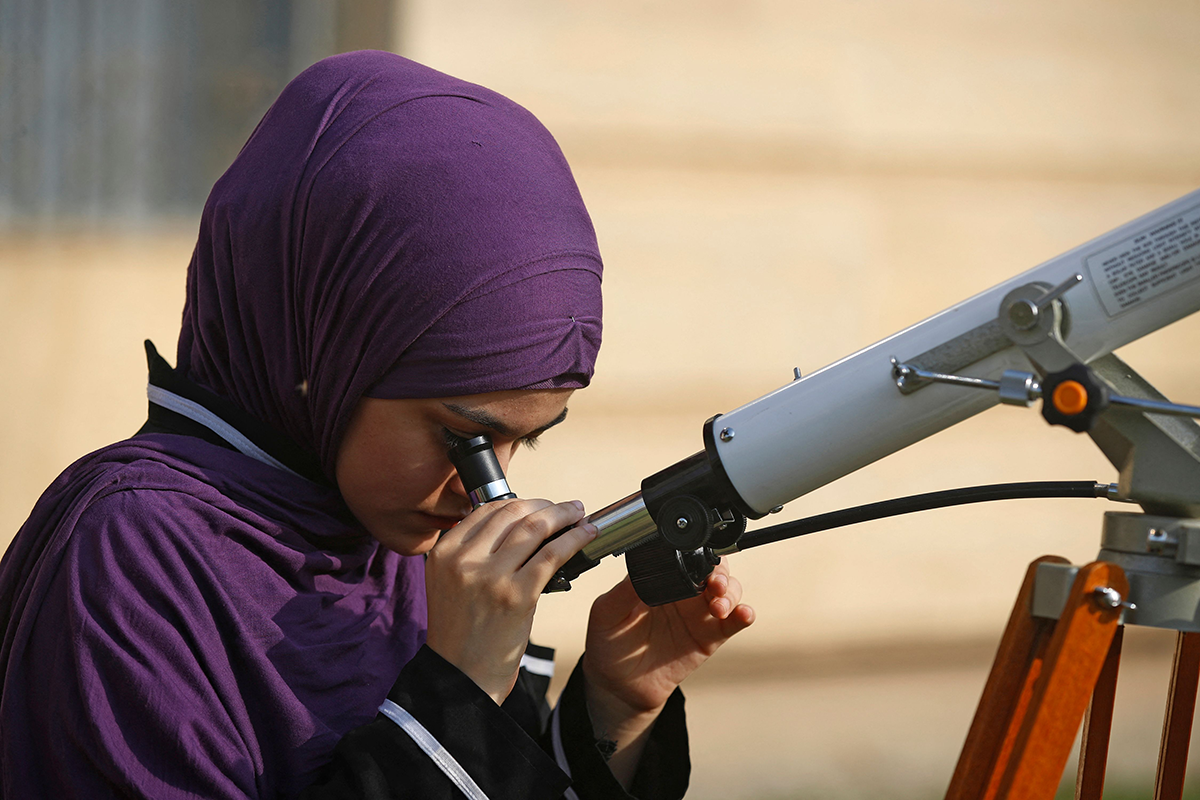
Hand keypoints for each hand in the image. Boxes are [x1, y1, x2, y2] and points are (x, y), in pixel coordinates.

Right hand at [425, 499, 594, 703]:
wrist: (461, 678)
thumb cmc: (463, 633)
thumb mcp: (452, 583)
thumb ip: (473, 553)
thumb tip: (520, 526)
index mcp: (444, 552)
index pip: (486, 510)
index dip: (520, 502)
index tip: (539, 505)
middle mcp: (463, 559)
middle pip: (512, 512)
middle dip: (544, 504)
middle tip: (565, 508)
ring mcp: (490, 576)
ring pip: (534, 527)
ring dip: (563, 515)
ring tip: (579, 514)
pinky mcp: (517, 596)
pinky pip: (552, 554)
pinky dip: (574, 539)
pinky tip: (586, 534)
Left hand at [581, 560, 752, 784]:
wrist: (617, 684)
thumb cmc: (608, 643)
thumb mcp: (606, 612)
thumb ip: (624, 591)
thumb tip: (642, 569)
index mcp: (661, 580)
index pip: (685, 557)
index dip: (696, 554)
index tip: (696, 560)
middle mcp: (683, 593)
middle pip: (714, 570)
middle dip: (720, 572)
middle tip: (714, 584)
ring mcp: (698, 614)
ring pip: (728, 592)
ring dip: (730, 593)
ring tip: (719, 606)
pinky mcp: (709, 638)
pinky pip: (732, 623)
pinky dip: (743, 615)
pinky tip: (744, 614)